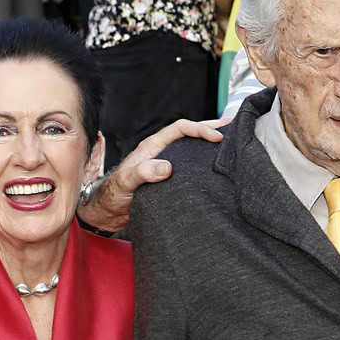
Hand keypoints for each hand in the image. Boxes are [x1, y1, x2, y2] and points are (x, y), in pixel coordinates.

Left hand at [80, 117, 224, 231]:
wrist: (106, 213)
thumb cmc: (112, 195)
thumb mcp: (126, 182)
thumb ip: (144, 173)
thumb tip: (167, 167)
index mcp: (152, 147)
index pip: (180, 129)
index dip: (200, 129)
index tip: (217, 136)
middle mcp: (160, 153)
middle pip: (189, 134)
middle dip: (211, 128)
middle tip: (234, 127)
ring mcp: (165, 165)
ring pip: (191, 149)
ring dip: (208, 144)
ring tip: (230, 142)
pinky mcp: (168, 180)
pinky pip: (189, 165)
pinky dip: (203, 161)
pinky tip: (214, 167)